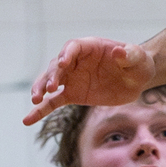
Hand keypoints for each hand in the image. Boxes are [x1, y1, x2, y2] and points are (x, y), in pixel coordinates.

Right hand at [24, 37, 155, 128]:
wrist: (136, 79)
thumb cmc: (137, 62)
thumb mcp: (138, 58)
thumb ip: (129, 55)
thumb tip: (119, 52)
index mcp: (89, 47)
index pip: (73, 47)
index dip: (66, 54)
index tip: (63, 64)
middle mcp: (76, 61)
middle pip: (57, 65)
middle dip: (52, 75)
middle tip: (50, 88)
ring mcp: (72, 78)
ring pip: (50, 82)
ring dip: (40, 89)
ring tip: (35, 99)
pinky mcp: (72, 94)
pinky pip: (53, 102)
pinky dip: (40, 110)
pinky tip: (27, 120)